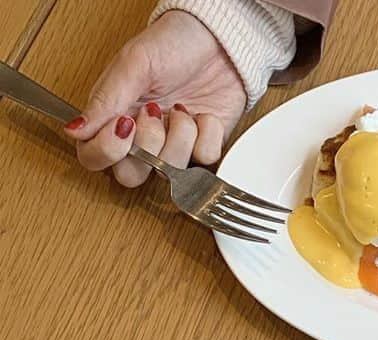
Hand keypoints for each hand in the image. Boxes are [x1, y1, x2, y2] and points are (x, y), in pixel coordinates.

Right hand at [63, 10, 245, 187]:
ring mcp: (173, 146)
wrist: (218, 41)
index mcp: (113, 116)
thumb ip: (105, 100)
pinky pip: (203, 160)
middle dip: (147, 148)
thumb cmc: (172, 44)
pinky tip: (205, 115)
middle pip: (130, 176)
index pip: (93, 156)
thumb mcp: (133, 64)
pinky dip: (207, 136)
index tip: (124, 125)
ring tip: (182, 108)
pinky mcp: (203, 147)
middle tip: (154, 113)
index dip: (106, 152)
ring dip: (179, 138)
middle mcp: (141, 138)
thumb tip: (74, 130)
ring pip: (169, 172)